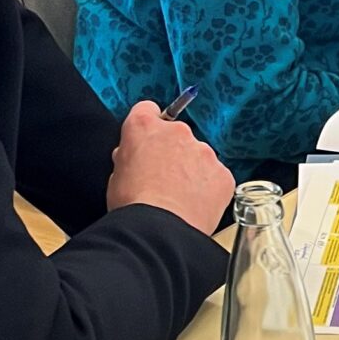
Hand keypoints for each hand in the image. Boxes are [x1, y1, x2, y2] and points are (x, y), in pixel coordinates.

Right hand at [107, 101, 233, 235]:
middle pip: (176, 136)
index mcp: (144, 127)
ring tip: (179, 198)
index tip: (148, 139)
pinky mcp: (222, 173)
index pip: (147, 110)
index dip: (147, 126)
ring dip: (192, 171)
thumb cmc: (133, 205)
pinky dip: (208, 188)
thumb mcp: (116, 175)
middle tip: (163, 180)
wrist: (160, 229)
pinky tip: (195, 205)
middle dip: (172, 153)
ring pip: (199, 157)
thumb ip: (128, 158)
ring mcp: (203, 152)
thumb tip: (134, 159)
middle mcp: (177, 132)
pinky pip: (215, 177)